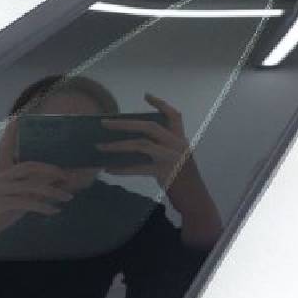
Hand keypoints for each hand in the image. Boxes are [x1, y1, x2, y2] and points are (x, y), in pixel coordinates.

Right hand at [0, 117, 71, 263]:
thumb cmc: (0, 214)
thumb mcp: (18, 199)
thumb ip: (34, 188)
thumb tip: (59, 180)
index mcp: (1, 173)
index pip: (5, 148)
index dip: (11, 132)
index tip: (17, 116)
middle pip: (27, 166)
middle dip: (50, 169)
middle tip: (67, 175)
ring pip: (30, 186)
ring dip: (52, 191)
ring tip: (68, 198)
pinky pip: (25, 203)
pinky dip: (43, 207)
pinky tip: (54, 211)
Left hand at [99, 93, 221, 248]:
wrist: (197, 202)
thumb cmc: (185, 183)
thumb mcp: (178, 161)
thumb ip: (162, 150)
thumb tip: (132, 145)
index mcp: (181, 140)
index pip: (174, 115)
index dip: (160, 104)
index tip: (146, 95)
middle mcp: (178, 145)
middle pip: (149, 126)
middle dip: (125, 123)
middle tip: (105, 123)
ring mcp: (171, 158)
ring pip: (141, 144)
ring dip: (118, 145)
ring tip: (100, 147)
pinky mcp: (164, 172)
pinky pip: (138, 168)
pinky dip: (122, 168)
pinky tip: (109, 169)